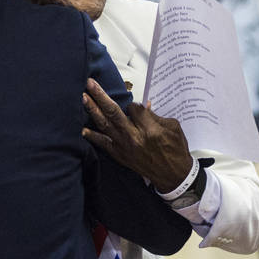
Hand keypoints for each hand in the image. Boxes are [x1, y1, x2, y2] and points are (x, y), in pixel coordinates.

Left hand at [81, 78, 193, 192]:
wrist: (173, 175)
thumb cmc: (176, 150)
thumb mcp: (172, 128)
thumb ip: (155, 116)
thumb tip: (143, 107)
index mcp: (150, 129)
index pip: (133, 107)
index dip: (132, 102)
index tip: (134, 104)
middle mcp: (134, 137)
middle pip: (113, 112)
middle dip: (100, 96)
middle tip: (90, 84)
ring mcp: (125, 147)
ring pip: (105, 125)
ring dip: (93, 110)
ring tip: (84, 97)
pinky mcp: (121, 156)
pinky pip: (103, 144)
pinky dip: (93, 136)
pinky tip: (83, 129)